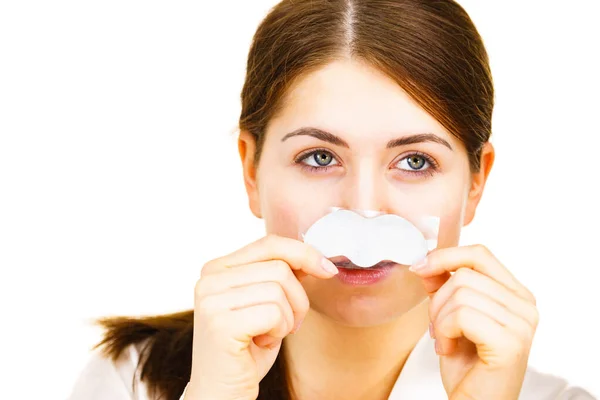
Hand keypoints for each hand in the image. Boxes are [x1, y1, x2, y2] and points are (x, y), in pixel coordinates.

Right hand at [183, 234, 338, 399]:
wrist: (221, 392)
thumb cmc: (247, 349)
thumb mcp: (265, 303)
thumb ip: (280, 275)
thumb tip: (314, 256)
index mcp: (217, 268)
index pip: (269, 243)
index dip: (304, 253)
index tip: (327, 270)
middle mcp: (208, 279)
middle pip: (280, 267)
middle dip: (298, 298)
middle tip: (290, 323)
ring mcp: (211, 300)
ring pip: (279, 289)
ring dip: (288, 318)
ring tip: (270, 335)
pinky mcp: (220, 323)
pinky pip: (274, 313)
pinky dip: (280, 331)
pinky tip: (262, 343)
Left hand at [410, 245, 538, 399]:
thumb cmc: (466, 366)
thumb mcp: (450, 316)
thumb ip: (443, 286)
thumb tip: (426, 262)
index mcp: (515, 294)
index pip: (480, 254)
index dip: (445, 256)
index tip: (420, 267)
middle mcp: (525, 306)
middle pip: (464, 273)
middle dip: (438, 300)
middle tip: (439, 327)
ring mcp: (522, 324)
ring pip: (460, 293)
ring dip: (440, 320)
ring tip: (446, 341)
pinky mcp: (511, 342)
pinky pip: (462, 315)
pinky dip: (445, 332)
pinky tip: (449, 350)